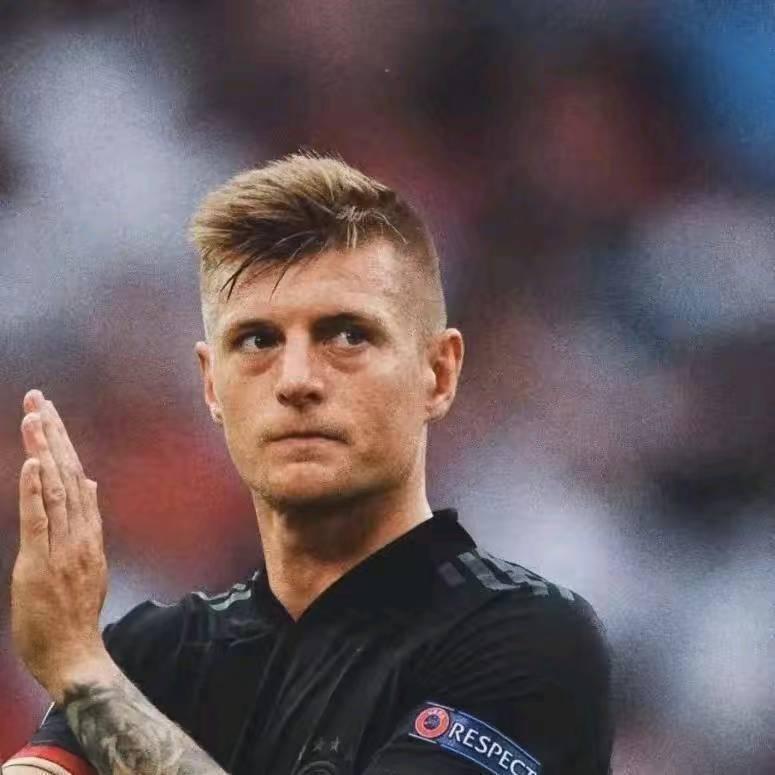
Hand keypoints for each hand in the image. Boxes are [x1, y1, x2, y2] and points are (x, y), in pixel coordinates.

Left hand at [11, 389, 109, 700]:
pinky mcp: (42, 562)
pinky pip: (39, 521)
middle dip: (52, 434)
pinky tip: (32, 464)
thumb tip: (92, 484)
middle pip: (67, 472)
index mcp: (88, 530)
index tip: (50, 414)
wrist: (76, 653)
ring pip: (54, 488)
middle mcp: (80, 531)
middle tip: (40, 399)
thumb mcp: (89, 560)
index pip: (76, 475)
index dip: (63, 443)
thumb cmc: (75, 611)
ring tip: (35, 418)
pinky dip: (35, 490)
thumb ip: (88, 520)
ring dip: (44, 450)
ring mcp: (63, 546)